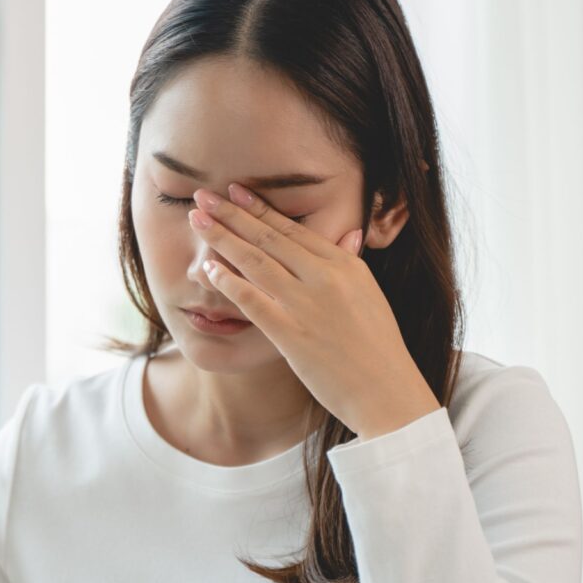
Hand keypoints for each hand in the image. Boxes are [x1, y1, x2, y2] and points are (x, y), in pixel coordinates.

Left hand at [188, 183, 438, 439]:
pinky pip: (252, 300)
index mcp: (345, 264)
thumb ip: (352, 263)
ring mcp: (307, 304)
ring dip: (222, 239)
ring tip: (196, 221)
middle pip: (268, 238)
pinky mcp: (291, 333)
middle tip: (202, 196)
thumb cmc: (378, 347)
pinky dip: (228, 281)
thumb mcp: (370, 294)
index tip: (235, 191)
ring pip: (255, 262)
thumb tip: (350, 234)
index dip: (259, 208)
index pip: (293, 229)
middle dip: (232, 214)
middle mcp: (325, 277)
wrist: (386, 391)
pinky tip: (208, 268)